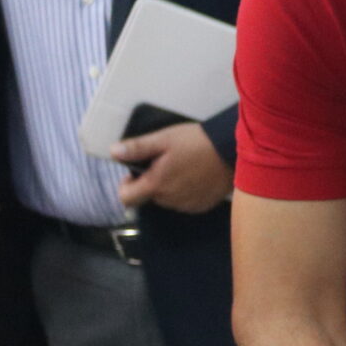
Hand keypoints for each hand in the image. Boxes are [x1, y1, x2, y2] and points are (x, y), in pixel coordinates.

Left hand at [114, 122, 230, 212]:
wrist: (233, 151)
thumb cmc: (196, 142)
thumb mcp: (164, 139)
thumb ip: (137, 148)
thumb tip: (113, 152)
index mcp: (156, 185)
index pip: (126, 198)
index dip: (126, 186)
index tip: (136, 172)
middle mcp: (169, 200)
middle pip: (149, 197)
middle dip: (152, 182)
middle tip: (166, 162)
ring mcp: (187, 205)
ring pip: (167, 200)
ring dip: (169, 187)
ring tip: (183, 167)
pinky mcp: (202, 206)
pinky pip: (185, 202)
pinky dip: (185, 192)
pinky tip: (196, 176)